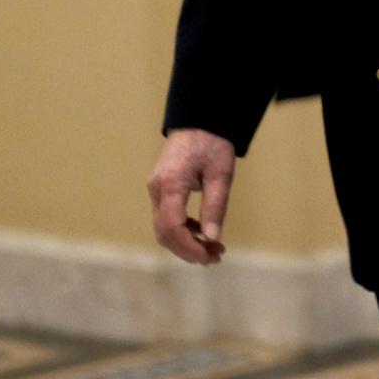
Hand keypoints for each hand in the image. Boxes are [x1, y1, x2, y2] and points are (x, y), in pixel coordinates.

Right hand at [148, 129, 235, 264]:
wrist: (200, 121)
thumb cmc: (212, 143)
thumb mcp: (221, 173)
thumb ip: (215, 205)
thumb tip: (212, 238)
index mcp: (170, 183)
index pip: (172, 226)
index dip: (188, 247)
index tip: (208, 256)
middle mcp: (157, 189)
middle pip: (164, 232)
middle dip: (188, 250)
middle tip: (216, 257)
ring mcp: (156, 190)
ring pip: (164, 229)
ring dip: (186, 243)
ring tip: (213, 249)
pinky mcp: (161, 191)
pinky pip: (167, 219)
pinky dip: (183, 231)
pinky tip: (203, 232)